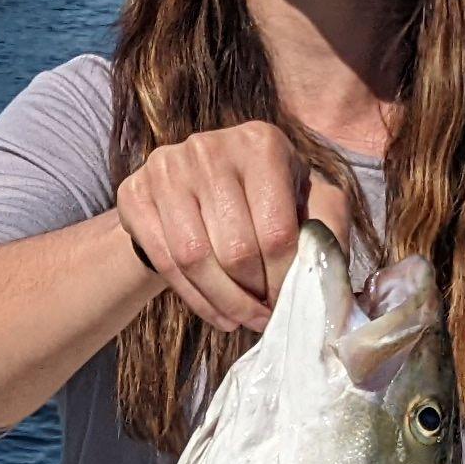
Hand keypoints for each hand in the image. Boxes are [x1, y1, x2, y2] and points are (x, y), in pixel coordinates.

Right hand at [110, 123, 350, 338]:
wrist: (194, 187)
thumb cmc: (263, 198)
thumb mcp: (306, 200)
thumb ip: (329, 225)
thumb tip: (329, 270)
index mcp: (262, 143)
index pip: (277, 232)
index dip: (285, 279)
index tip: (289, 303)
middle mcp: (210, 147)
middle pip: (236, 249)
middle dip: (255, 294)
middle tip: (266, 315)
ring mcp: (166, 168)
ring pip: (196, 259)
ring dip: (225, 303)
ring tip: (244, 319)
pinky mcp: (135, 193)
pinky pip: (165, 262)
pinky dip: (195, 300)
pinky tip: (218, 314)